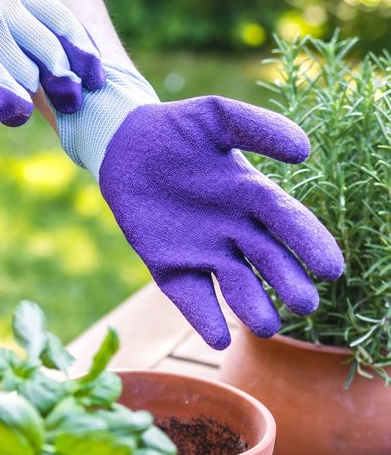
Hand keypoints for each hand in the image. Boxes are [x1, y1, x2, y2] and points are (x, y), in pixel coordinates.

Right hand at [0, 0, 104, 125]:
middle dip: (67, 83)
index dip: (84, 51)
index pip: (60, 20)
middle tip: (74, 101)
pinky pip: (12, 101)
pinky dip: (11, 111)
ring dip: (20, 94)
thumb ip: (14, 21)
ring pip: (29, 80)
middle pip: (51, 55)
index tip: (98, 75)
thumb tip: (63, 60)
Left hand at [57, 64, 344, 348]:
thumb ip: (257, 128)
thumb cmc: (175, 129)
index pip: (289, 223)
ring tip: (264, 325)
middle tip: (304, 303)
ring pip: (235, 286)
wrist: (124, 145)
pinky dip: (204, 317)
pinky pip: (191, 296)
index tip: (330, 268)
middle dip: (287, 282)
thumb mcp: (216, 117)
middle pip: (268, 261)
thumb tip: (304, 150)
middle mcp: (235, 230)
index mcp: (252, 196)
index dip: (310, 244)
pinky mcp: (170, 266)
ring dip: (251, 307)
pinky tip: (216, 337)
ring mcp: (202, 252)